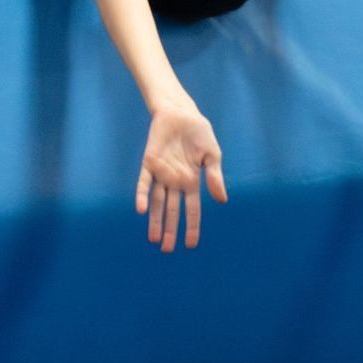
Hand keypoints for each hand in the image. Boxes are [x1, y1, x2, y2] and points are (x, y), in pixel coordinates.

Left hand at [135, 104, 227, 251]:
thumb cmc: (198, 132)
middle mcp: (175, 181)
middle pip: (172, 211)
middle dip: (170, 230)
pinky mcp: (148, 163)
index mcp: (192, 181)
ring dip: (155, 220)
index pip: (192, 209)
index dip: (192, 227)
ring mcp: (161, 173)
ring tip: (154, 240)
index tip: (191, 245)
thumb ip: (215, 176)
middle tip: (167, 250)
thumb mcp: (212, 154)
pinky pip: (144, 182)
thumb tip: (222, 200)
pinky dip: (141, 195)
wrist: (180, 112)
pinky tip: (140, 209)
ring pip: (157, 202)